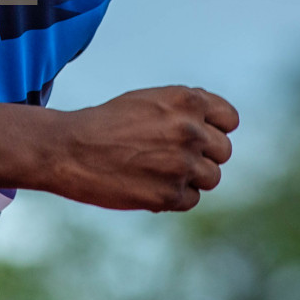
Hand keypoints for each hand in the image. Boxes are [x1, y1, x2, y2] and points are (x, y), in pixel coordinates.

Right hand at [49, 86, 238, 211]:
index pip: (229, 120)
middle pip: (223, 151)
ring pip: (211, 177)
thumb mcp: (149, 100)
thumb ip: (185, 110)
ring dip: (190, 177)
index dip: (215, 128)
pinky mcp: (170, 194)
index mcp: (186, 100)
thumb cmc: (107, 123)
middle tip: (170, 156)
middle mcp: (190, 130)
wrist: (70, 149)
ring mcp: (182, 163)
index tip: (200, 135)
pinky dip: (174, 196)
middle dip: (203, 155)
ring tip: (157, 170)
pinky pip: (191, 199)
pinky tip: (147, 183)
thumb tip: (216, 128)